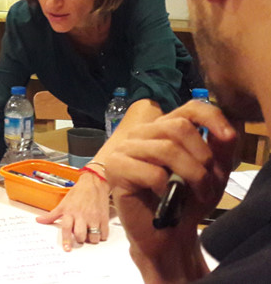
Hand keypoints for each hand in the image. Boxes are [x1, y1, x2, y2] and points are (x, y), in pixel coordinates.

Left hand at [36, 169, 110, 250]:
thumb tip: (39, 220)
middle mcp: (82, 215)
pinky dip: (102, 236)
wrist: (94, 183)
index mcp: (70, 212)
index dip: (66, 240)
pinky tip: (98, 231)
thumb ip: (52, 215)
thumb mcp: (63, 203)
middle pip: (81, 235)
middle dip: (80, 239)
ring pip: (94, 237)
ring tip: (90, 234)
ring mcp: (94, 217)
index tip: (67, 248)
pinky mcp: (104, 218)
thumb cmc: (78, 193)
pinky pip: (104, 233)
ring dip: (92, 239)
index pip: (66, 228)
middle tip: (80, 236)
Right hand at [107, 101, 236, 278]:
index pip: (188, 108)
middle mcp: (141, 134)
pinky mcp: (115, 169)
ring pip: (165, 148)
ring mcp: (125, 149)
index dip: (211, 117)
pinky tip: (164, 197)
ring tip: (195, 193)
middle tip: (207, 183)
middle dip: (201, 158)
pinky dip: (165, 188)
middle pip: (177, 127)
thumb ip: (219, 149)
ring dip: (190, 174)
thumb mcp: (211, 173)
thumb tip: (225, 131)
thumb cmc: (186, 202)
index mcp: (163, 130)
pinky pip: (151, 172)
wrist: (167, 235)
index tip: (227, 139)